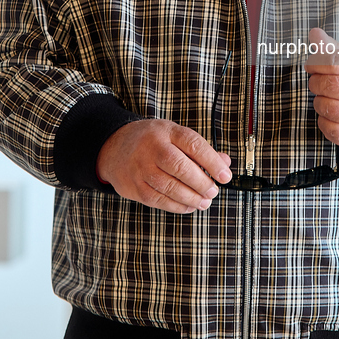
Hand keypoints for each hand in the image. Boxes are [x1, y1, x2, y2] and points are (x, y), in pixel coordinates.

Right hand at [96, 118, 231, 213]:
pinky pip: (158, 200)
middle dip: (201, 183)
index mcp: (167, 132)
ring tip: (204, 201)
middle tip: (213, 191)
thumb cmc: (151, 141)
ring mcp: (141, 168)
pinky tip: (188, 205)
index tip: (225, 175)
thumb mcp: (174, 135)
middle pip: (180, 167)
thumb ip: (200, 149)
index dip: (212, 161)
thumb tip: (224, 162)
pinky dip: (177, 206)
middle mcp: (152, 148)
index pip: (193, 144)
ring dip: (191, 198)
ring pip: (169, 187)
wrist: (114, 146)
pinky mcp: (134, 187)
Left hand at [305, 27, 338, 150]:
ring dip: (319, 102)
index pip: (334, 63)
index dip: (316, 63)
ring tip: (327, 98)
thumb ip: (333, 49)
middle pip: (328, 85)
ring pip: (325, 107)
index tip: (311, 66)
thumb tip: (314, 33)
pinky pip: (327, 128)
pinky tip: (332, 115)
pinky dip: (323, 120)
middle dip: (316, 83)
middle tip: (318, 83)